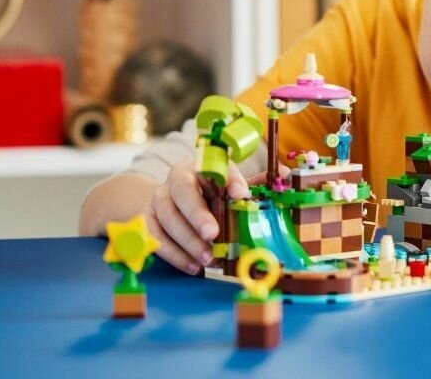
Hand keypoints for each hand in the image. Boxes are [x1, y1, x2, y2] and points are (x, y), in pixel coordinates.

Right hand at [146, 160, 286, 274]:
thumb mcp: (225, 185)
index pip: (213, 167)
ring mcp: (157, 199)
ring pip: (168, 218)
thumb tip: (285, 174)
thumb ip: (251, 183)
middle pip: (183, 192)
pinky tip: (192, 266)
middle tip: (214, 234)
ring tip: (208, 257)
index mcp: (199, 165)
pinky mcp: (145, 220)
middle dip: (198, 214)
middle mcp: (175, 178)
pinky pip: (155, 238)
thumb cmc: (205, 193)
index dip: (228, 179)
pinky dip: (174, 255)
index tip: (242, 194)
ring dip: (188, 241)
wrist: (165, 200)